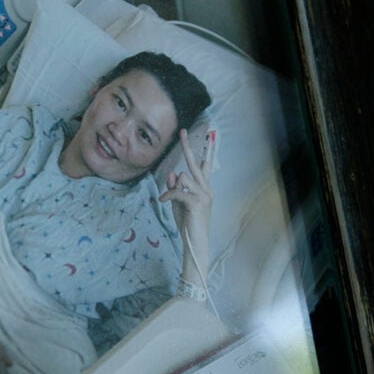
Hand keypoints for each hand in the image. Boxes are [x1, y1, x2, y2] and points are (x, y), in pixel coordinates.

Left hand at [160, 129, 214, 276]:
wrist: (194, 242)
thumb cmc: (187, 223)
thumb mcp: (178, 203)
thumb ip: (176, 188)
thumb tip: (173, 172)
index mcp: (204, 188)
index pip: (205, 166)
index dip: (207, 150)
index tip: (210, 135)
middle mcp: (207, 189)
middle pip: (195, 164)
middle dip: (187, 147)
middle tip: (183, 131)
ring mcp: (204, 195)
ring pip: (184, 177)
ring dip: (173, 187)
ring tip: (168, 200)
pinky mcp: (197, 202)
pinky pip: (178, 190)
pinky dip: (168, 194)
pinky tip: (164, 201)